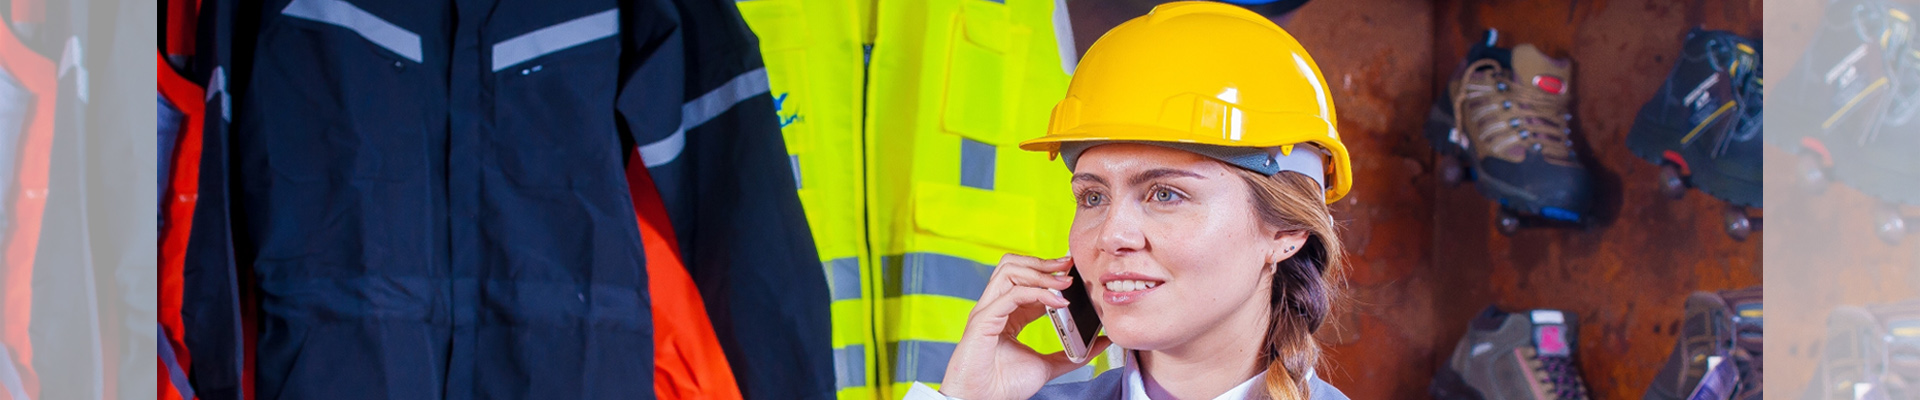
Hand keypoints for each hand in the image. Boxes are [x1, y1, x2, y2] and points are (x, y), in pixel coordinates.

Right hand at [937, 254, 1112, 399]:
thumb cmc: (1004, 386)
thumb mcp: (1048, 366)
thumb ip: (1074, 354)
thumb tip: (1102, 343)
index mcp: (1006, 314)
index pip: (1025, 281)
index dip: (1049, 273)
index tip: (1074, 272)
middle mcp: (994, 307)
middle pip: (1013, 266)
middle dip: (1043, 262)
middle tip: (1069, 266)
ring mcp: (986, 311)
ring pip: (1009, 271)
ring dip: (1040, 272)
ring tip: (1065, 282)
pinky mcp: (983, 320)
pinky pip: (1012, 294)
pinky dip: (1038, 293)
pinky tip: (1058, 302)